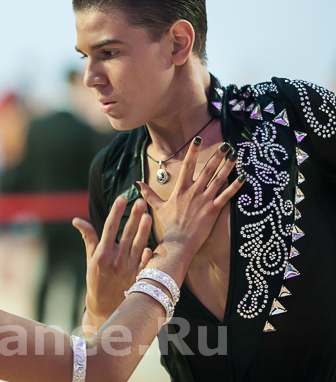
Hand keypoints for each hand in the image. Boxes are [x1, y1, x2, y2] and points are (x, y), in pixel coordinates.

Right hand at [73, 196, 152, 327]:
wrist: (105, 307)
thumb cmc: (96, 279)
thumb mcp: (90, 258)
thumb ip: (88, 237)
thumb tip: (77, 220)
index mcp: (102, 255)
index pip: (110, 228)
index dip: (116, 212)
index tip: (121, 198)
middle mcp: (116, 261)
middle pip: (126, 235)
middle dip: (133, 217)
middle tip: (140, 202)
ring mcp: (128, 270)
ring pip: (138, 246)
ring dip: (144, 231)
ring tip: (148, 216)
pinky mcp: (138, 278)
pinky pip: (145, 265)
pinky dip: (148, 256)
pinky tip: (152, 245)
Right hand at [137, 138, 243, 255]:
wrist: (178, 243)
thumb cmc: (169, 226)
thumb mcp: (157, 207)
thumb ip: (149, 194)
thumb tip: (136, 183)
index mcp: (180, 189)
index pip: (187, 165)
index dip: (193, 151)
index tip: (198, 139)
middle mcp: (193, 192)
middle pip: (207, 170)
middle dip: (217, 156)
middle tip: (226, 144)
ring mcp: (204, 200)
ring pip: (219, 180)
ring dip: (228, 167)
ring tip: (235, 155)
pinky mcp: (213, 210)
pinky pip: (227, 196)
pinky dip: (236, 186)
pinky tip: (243, 177)